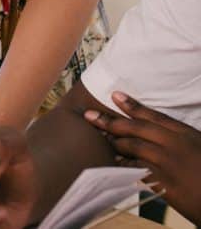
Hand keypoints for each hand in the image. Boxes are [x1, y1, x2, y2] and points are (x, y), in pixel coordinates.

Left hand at [85, 92, 200, 223]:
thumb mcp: (200, 145)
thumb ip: (179, 139)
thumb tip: (156, 134)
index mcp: (187, 135)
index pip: (155, 116)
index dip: (133, 106)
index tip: (115, 95)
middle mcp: (176, 145)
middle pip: (137, 128)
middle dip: (111, 121)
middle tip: (89, 115)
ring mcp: (169, 164)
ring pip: (133, 147)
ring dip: (113, 142)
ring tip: (95, 136)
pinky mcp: (165, 183)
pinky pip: (136, 171)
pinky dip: (122, 165)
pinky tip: (110, 163)